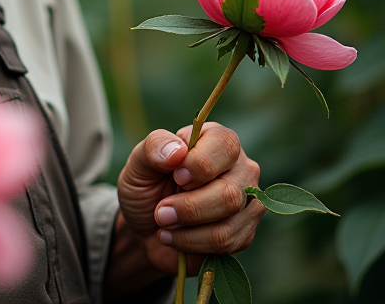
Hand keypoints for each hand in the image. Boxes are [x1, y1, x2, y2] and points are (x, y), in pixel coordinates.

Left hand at [116, 122, 265, 275]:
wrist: (146, 227)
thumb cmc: (146, 186)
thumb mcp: (138, 162)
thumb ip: (154, 148)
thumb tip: (178, 151)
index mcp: (215, 139)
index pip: (225, 145)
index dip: (200, 164)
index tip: (175, 177)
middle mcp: (239, 168)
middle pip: (230, 192)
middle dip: (189, 207)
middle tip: (161, 211)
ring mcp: (246, 201)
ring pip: (230, 222)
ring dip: (189, 230)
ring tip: (165, 223)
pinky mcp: (244, 232)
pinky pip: (229, 244)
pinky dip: (194, 244)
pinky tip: (176, 238)